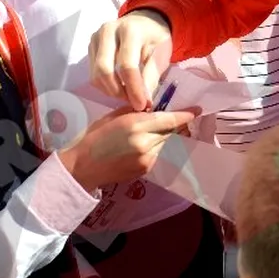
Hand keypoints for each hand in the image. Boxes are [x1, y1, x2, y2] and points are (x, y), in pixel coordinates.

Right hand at [57, 105, 194, 192]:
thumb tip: (152, 107)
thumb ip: (136, 111)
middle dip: (173, 123)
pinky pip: (158, 153)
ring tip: (150, 132)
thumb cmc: (93, 137)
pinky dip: (155, 146)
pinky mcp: (146, 170)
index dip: (185, 115)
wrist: (82, 168)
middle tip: (172, 117)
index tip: (196, 110)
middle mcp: (145, 142)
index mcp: (135, 125)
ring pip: (165, 142)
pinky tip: (142, 145)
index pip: (169, 119)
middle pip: (170, 130)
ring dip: (163, 135)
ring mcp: (147, 158)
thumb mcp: (113, 116)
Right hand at [89, 10, 172, 109]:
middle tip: (133, 101)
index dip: (133, 88)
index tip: (141, 105)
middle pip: (104, 70)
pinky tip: (119, 87)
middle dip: (119, 91)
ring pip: (96, 74)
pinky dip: (105, 86)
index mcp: (130, 30)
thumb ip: (151, 76)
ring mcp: (96, 38)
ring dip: (111, 91)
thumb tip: (144, 102)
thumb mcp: (161, 54)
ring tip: (128, 95)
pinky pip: (93, 73)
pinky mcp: (91, 46)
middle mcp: (108, 31)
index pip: (127, 65)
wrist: (145, 21)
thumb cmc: (155, 38)